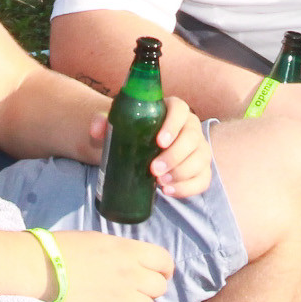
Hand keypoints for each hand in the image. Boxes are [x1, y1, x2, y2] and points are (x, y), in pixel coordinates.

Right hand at [51, 230, 171, 301]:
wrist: (40, 268)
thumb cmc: (64, 247)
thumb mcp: (101, 240)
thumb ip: (123, 252)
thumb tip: (134, 261)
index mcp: (129, 251)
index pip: (165, 260)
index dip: (165, 268)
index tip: (160, 273)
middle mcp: (131, 275)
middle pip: (160, 287)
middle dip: (150, 289)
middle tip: (136, 289)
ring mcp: (120, 299)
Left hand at [85, 97, 210, 198]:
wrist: (140, 144)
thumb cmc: (131, 129)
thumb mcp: (117, 122)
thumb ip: (103, 121)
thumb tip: (96, 131)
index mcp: (173, 109)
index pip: (180, 110)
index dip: (173, 125)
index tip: (159, 141)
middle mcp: (190, 126)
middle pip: (192, 138)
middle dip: (175, 156)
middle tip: (153, 170)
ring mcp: (198, 148)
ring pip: (200, 159)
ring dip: (182, 173)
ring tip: (160, 183)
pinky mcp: (200, 168)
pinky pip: (203, 178)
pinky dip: (189, 187)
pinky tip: (170, 192)